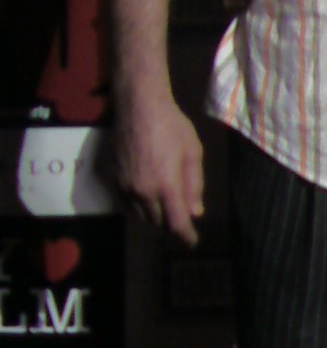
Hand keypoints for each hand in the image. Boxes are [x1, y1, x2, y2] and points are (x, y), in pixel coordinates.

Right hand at [114, 91, 204, 245]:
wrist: (138, 106)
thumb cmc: (172, 125)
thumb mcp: (193, 151)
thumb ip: (194, 184)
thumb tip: (195, 212)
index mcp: (166, 186)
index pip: (176, 224)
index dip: (185, 236)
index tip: (192, 241)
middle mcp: (142, 192)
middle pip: (157, 223)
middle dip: (170, 225)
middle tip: (181, 220)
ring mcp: (124, 187)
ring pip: (140, 215)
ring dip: (154, 217)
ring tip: (165, 209)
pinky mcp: (112, 179)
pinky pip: (125, 203)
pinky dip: (138, 206)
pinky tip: (146, 195)